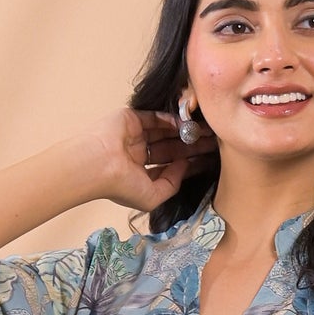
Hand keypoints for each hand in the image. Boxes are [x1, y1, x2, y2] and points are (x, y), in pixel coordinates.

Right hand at [83, 105, 215, 212]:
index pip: (170, 167)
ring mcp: (135, 136)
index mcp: (140, 174)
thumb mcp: (152, 196)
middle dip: (192, 147)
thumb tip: (184, 166)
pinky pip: (156, 118)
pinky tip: (186, 124)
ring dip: (185, 132)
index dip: (189, 165)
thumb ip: (171, 184)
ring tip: (206, 132)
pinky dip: (171, 120)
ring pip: (166, 133)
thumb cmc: (121, 185)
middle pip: (172, 149)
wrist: (99, 163)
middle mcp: (138, 154)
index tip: (208, 161)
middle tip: (214, 143)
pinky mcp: (132, 119)